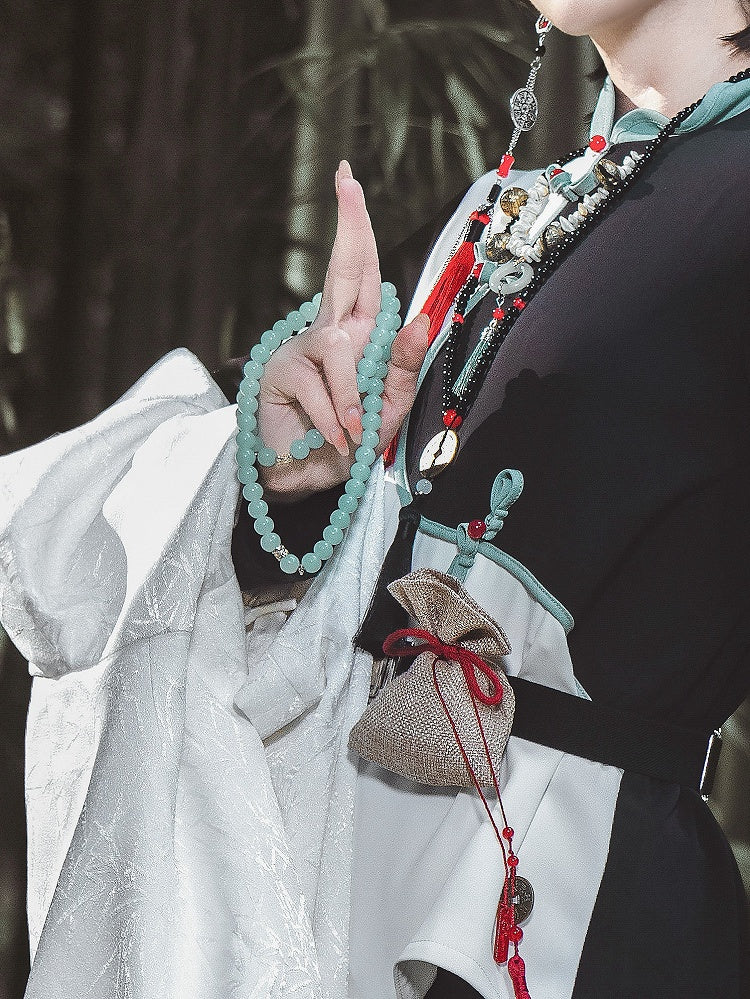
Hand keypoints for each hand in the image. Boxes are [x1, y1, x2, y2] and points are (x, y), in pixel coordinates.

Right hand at [257, 160, 429, 501]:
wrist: (308, 478)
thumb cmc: (351, 439)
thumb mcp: (388, 405)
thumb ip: (403, 366)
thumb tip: (421, 318)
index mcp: (359, 333)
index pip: (363, 273)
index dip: (357, 228)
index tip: (348, 180)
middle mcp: (331, 331)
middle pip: (343, 269)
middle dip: (349, 227)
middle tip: (347, 180)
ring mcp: (302, 348)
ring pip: (338, 350)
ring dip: (351, 396)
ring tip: (354, 434)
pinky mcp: (281, 374)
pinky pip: (320, 388)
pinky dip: (335, 418)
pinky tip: (335, 440)